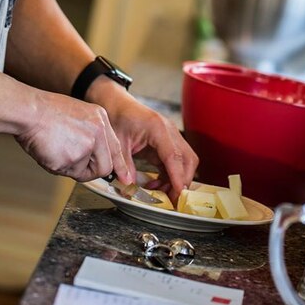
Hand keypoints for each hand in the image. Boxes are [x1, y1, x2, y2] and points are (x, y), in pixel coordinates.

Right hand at [15, 91, 130, 181]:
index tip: (125, 178)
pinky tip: (50, 150)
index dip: (120, 166)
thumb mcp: (79, 114)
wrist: (29, 111)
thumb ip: (91, 133)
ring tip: (56, 148)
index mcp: (100, 119)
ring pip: (82, 172)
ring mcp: (85, 146)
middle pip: (103, 167)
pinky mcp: (71, 158)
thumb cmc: (47, 111)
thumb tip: (96, 155)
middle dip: (89, 171)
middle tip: (73, 162)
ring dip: (69, 167)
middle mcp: (98, 132)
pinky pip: (66, 173)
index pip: (115, 148)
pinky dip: (56, 166)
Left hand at [87, 79, 198, 201]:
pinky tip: (156, 182)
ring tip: (159, 192)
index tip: (179, 194)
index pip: (173, 156)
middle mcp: (169, 131)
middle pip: (187, 159)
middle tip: (172, 200)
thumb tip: (129, 185)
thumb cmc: (118, 117)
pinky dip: (169, 175)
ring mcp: (170, 137)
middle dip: (182, 181)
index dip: (178, 176)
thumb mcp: (118, 142)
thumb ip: (124, 164)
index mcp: (158, 128)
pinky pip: (175, 162)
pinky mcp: (167, 143)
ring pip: (185, 161)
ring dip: (176, 179)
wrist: (117, 104)